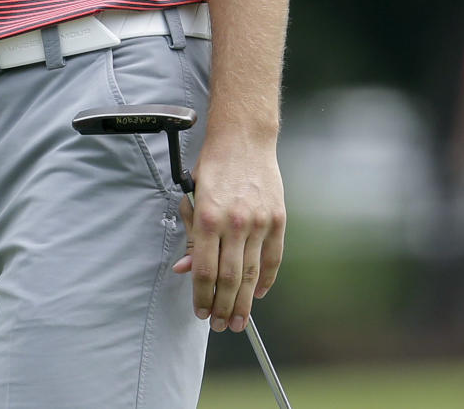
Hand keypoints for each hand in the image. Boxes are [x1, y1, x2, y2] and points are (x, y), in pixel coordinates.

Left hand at [171, 135, 285, 333]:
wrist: (244, 138)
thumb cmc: (214, 164)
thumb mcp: (193, 195)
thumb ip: (191, 233)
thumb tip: (186, 268)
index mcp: (208, 216)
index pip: (204, 270)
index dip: (201, 296)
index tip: (200, 311)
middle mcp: (234, 222)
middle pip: (228, 279)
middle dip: (222, 307)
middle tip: (218, 325)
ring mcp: (258, 222)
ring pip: (251, 275)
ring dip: (243, 303)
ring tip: (237, 321)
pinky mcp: (277, 220)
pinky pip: (273, 259)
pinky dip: (266, 281)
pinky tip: (257, 294)